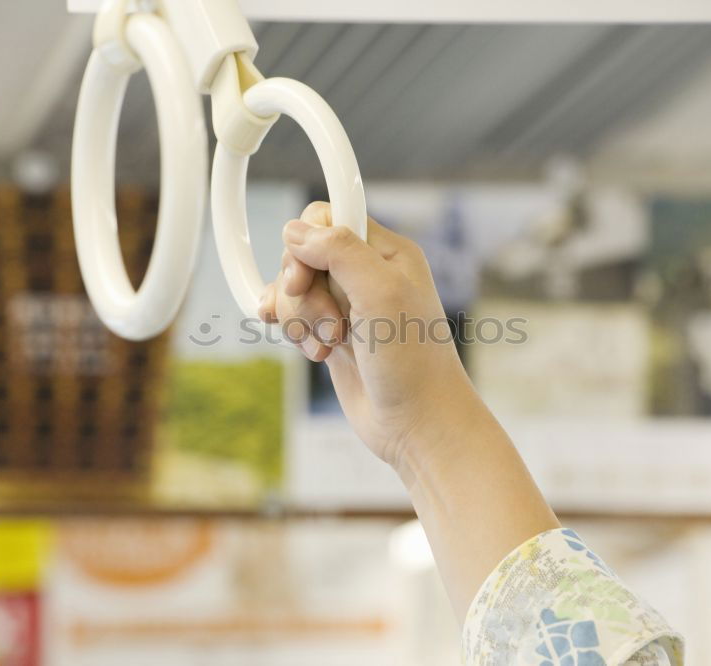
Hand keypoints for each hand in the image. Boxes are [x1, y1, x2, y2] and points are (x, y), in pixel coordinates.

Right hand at [258, 202, 477, 468]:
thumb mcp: (380, 293)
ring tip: (330, 345)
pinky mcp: (333, 334)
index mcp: (386, 252)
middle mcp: (367, 274)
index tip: (304, 278)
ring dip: (301, 319)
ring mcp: (348, 305)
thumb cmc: (412, 361)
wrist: (416, 423)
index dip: (306, 245)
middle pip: (302, 256)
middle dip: (303, 292)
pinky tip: (312, 351)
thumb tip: (294, 229)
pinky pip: (295, 318)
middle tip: (333, 324)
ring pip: (294, 290)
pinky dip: (296, 333)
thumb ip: (339, 251)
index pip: (327, 218)